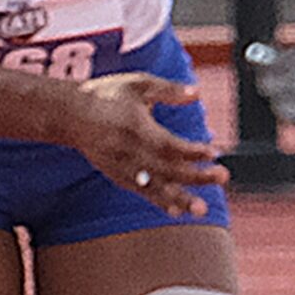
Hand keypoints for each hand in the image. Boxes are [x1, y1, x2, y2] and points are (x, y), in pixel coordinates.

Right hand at [60, 74, 229, 215]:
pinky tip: (177, 211)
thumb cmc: (108, 95)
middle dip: (196, 176)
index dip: (192, 151)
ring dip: (180, 199)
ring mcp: (122, 167)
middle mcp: (128, 152)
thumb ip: (168, 89)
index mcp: (135, 128)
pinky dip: (160, 202)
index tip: (214, 152)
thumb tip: (197, 92)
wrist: (71, 115)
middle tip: (223, 177)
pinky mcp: (117, 176)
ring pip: (154, 187)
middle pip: (167, 169)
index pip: (169, 145)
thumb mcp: (138, 84)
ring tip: (201, 209)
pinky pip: (141, 192)